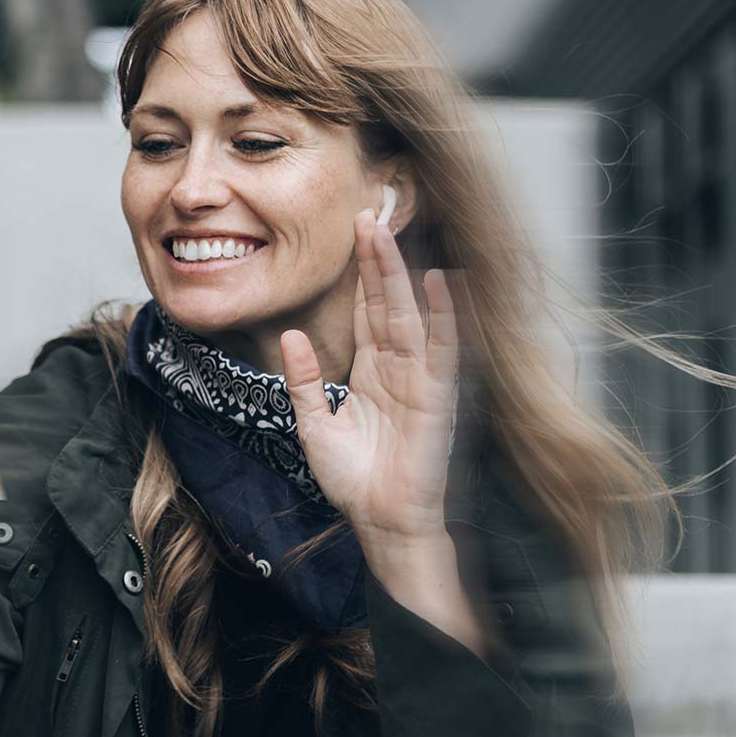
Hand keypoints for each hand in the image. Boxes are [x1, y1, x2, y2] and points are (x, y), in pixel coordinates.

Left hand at [279, 208, 459, 554]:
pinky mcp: (437, 397)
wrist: (381, 522)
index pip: (366, 313)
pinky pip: (442, 349)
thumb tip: (291, 335)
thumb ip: (303, 380)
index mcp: (372, 373)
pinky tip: (439, 281)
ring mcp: (420, 379)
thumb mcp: (313, 425)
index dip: (359, 276)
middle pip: (386, 304)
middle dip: (375, 261)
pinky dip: (444, 315)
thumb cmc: (353, 481)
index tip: (350, 237)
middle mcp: (398, 369)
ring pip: (408, 315)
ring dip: (397, 275)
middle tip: (364, 214)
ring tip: (384, 233)